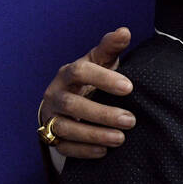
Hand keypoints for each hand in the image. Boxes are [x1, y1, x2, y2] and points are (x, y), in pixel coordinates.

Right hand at [39, 27, 134, 157]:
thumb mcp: (100, 61)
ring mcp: (51, 116)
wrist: (68, 100)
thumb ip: (111, 47)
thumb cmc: (91, 78)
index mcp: (68, 73)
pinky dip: (83, 151)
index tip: (129, 88)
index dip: (103, 79)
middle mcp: (55, 94)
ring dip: (93, 134)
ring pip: (65, 128)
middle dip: (102, 114)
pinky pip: (63, 146)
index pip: (80, 72)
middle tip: (131, 120)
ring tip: (120, 139)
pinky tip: (104, 152)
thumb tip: (125, 31)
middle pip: (72, 104)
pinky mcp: (52, 136)